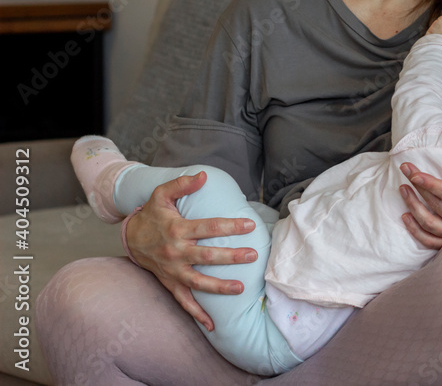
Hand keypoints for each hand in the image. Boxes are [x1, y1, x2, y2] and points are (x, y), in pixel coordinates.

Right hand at [125, 171, 256, 330]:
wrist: (131, 237)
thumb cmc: (153, 214)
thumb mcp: (162, 194)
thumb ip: (182, 184)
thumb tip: (203, 175)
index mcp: (177, 230)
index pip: (209, 228)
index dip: (230, 226)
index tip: (250, 226)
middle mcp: (176, 252)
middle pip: (207, 257)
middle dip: (231, 257)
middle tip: (253, 255)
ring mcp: (173, 270)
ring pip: (198, 282)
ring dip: (219, 287)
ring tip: (240, 289)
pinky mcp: (170, 283)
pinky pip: (184, 302)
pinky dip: (197, 314)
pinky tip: (212, 324)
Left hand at [399, 154, 441, 248]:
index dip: (430, 183)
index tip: (415, 172)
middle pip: (435, 204)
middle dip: (417, 186)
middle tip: (405, 170)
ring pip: (428, 222)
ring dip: (413, 205)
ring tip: (403, 190)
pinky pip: (429, 240)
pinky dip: (415, 230)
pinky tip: (406, 217)